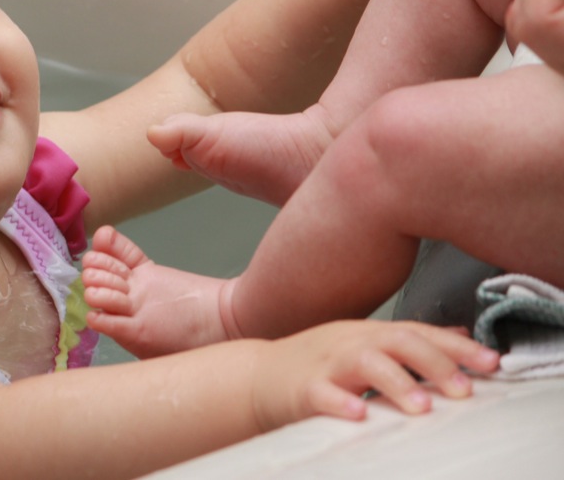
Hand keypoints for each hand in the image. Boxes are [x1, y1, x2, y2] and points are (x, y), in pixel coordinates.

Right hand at [250, 320, 499, 430]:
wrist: (256, 377)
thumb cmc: (315, 365)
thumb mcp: (364, 344)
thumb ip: (409, 341)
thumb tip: (459, 335)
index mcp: (370, 333)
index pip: (420, 332)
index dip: (457, 347)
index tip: (492, 363)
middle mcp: (351, 342)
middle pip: (398, 341)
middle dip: (435, 364)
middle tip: (464, 390)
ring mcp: (326, 363)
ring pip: (364, 364)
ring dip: (397, 383)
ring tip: (422, 406)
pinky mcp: (302, 388)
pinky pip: (322, 394)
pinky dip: (340, 404)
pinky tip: (357, 415)